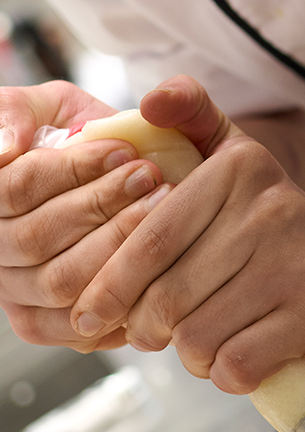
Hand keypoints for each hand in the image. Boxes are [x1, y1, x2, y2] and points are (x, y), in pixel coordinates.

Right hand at [0, 80, 164, 350]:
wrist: (114, 174)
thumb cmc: (77, 134)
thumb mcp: (50, 106)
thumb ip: (18, 112)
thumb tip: (4, 150)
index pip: (18, 187)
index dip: (73, 170)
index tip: (126, 151)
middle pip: (36, 237)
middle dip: (101, 205)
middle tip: (152, 178)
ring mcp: (14, 290)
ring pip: (59, 281)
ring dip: (116, 244)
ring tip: (162, 206)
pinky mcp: (42, 323)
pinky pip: (76, 325)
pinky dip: (119, 299)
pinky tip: (158, 265)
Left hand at [69, 76, 304, 392]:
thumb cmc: (274, 226)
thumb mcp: (236, 158)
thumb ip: (191, 117)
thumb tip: (152, 100)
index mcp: (242, 168)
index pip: (152, 238)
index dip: (112, 284)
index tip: (91, 312)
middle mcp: (274, 209)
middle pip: (169, 294)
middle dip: (147, 326)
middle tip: (151, 331)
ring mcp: (300, 263)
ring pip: (198, 335)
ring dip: (189, 353)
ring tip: (202, 340)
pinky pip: (236, 363)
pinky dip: (224, 373)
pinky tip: (236, 357)